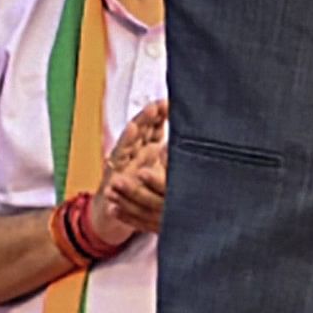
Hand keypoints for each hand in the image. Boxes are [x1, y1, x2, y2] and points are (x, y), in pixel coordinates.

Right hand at [95, 99, 167, 243]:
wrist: (116, 209)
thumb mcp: (164, 170)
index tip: (171, 103)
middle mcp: (133, 150)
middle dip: (147, 118)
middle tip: (156, 107)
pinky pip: (115, 165)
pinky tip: (117, 148)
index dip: (162, 114)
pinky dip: (116, 157)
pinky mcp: (112, 175)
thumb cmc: (143, 187)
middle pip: (140, 130)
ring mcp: (121, 161)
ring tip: (137, 125)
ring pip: (126, 145)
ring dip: (130, 134)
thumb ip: (175, 156)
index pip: (156, 126)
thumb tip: (200, 142)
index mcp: (148, 147)